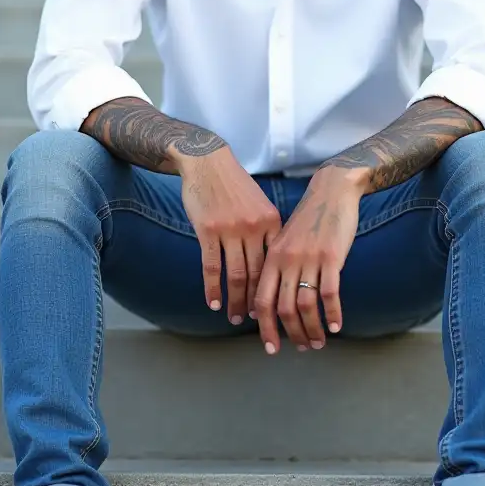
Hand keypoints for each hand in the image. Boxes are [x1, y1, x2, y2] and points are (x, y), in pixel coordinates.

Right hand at [177, 147, 281, 324]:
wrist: (208, 162)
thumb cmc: (234, 186)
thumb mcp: (260, 205)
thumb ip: (267, 232)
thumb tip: (274, 264)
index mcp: (271, 223)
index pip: (276, 265)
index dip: (276, 290)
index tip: (276, 308)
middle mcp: (254, 227)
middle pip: (258, 275)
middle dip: (258, 303)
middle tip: (257, 323)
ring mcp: (231, 229)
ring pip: (236, 275)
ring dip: (235, 301)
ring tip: (233, 318)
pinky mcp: (208, 230)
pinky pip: (211, 266)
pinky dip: (213, 288)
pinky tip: (213, 304)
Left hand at [252, 167, 362, 354]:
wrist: (330, 192)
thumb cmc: (308, 220)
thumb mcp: (285, 241)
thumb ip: (278, 268)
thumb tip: (273, 302)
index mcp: (272, 258)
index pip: (263, 301)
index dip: (266, 328)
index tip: (272, 347)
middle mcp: (286, 261)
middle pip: (284, 309)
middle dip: (292, 334)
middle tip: (303, 348)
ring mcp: (309, 259)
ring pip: (306, 306)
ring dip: (313, 329)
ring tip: (320, 342)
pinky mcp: (331, 257)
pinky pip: (330, 294)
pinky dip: (333, 314)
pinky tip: (337, 326)